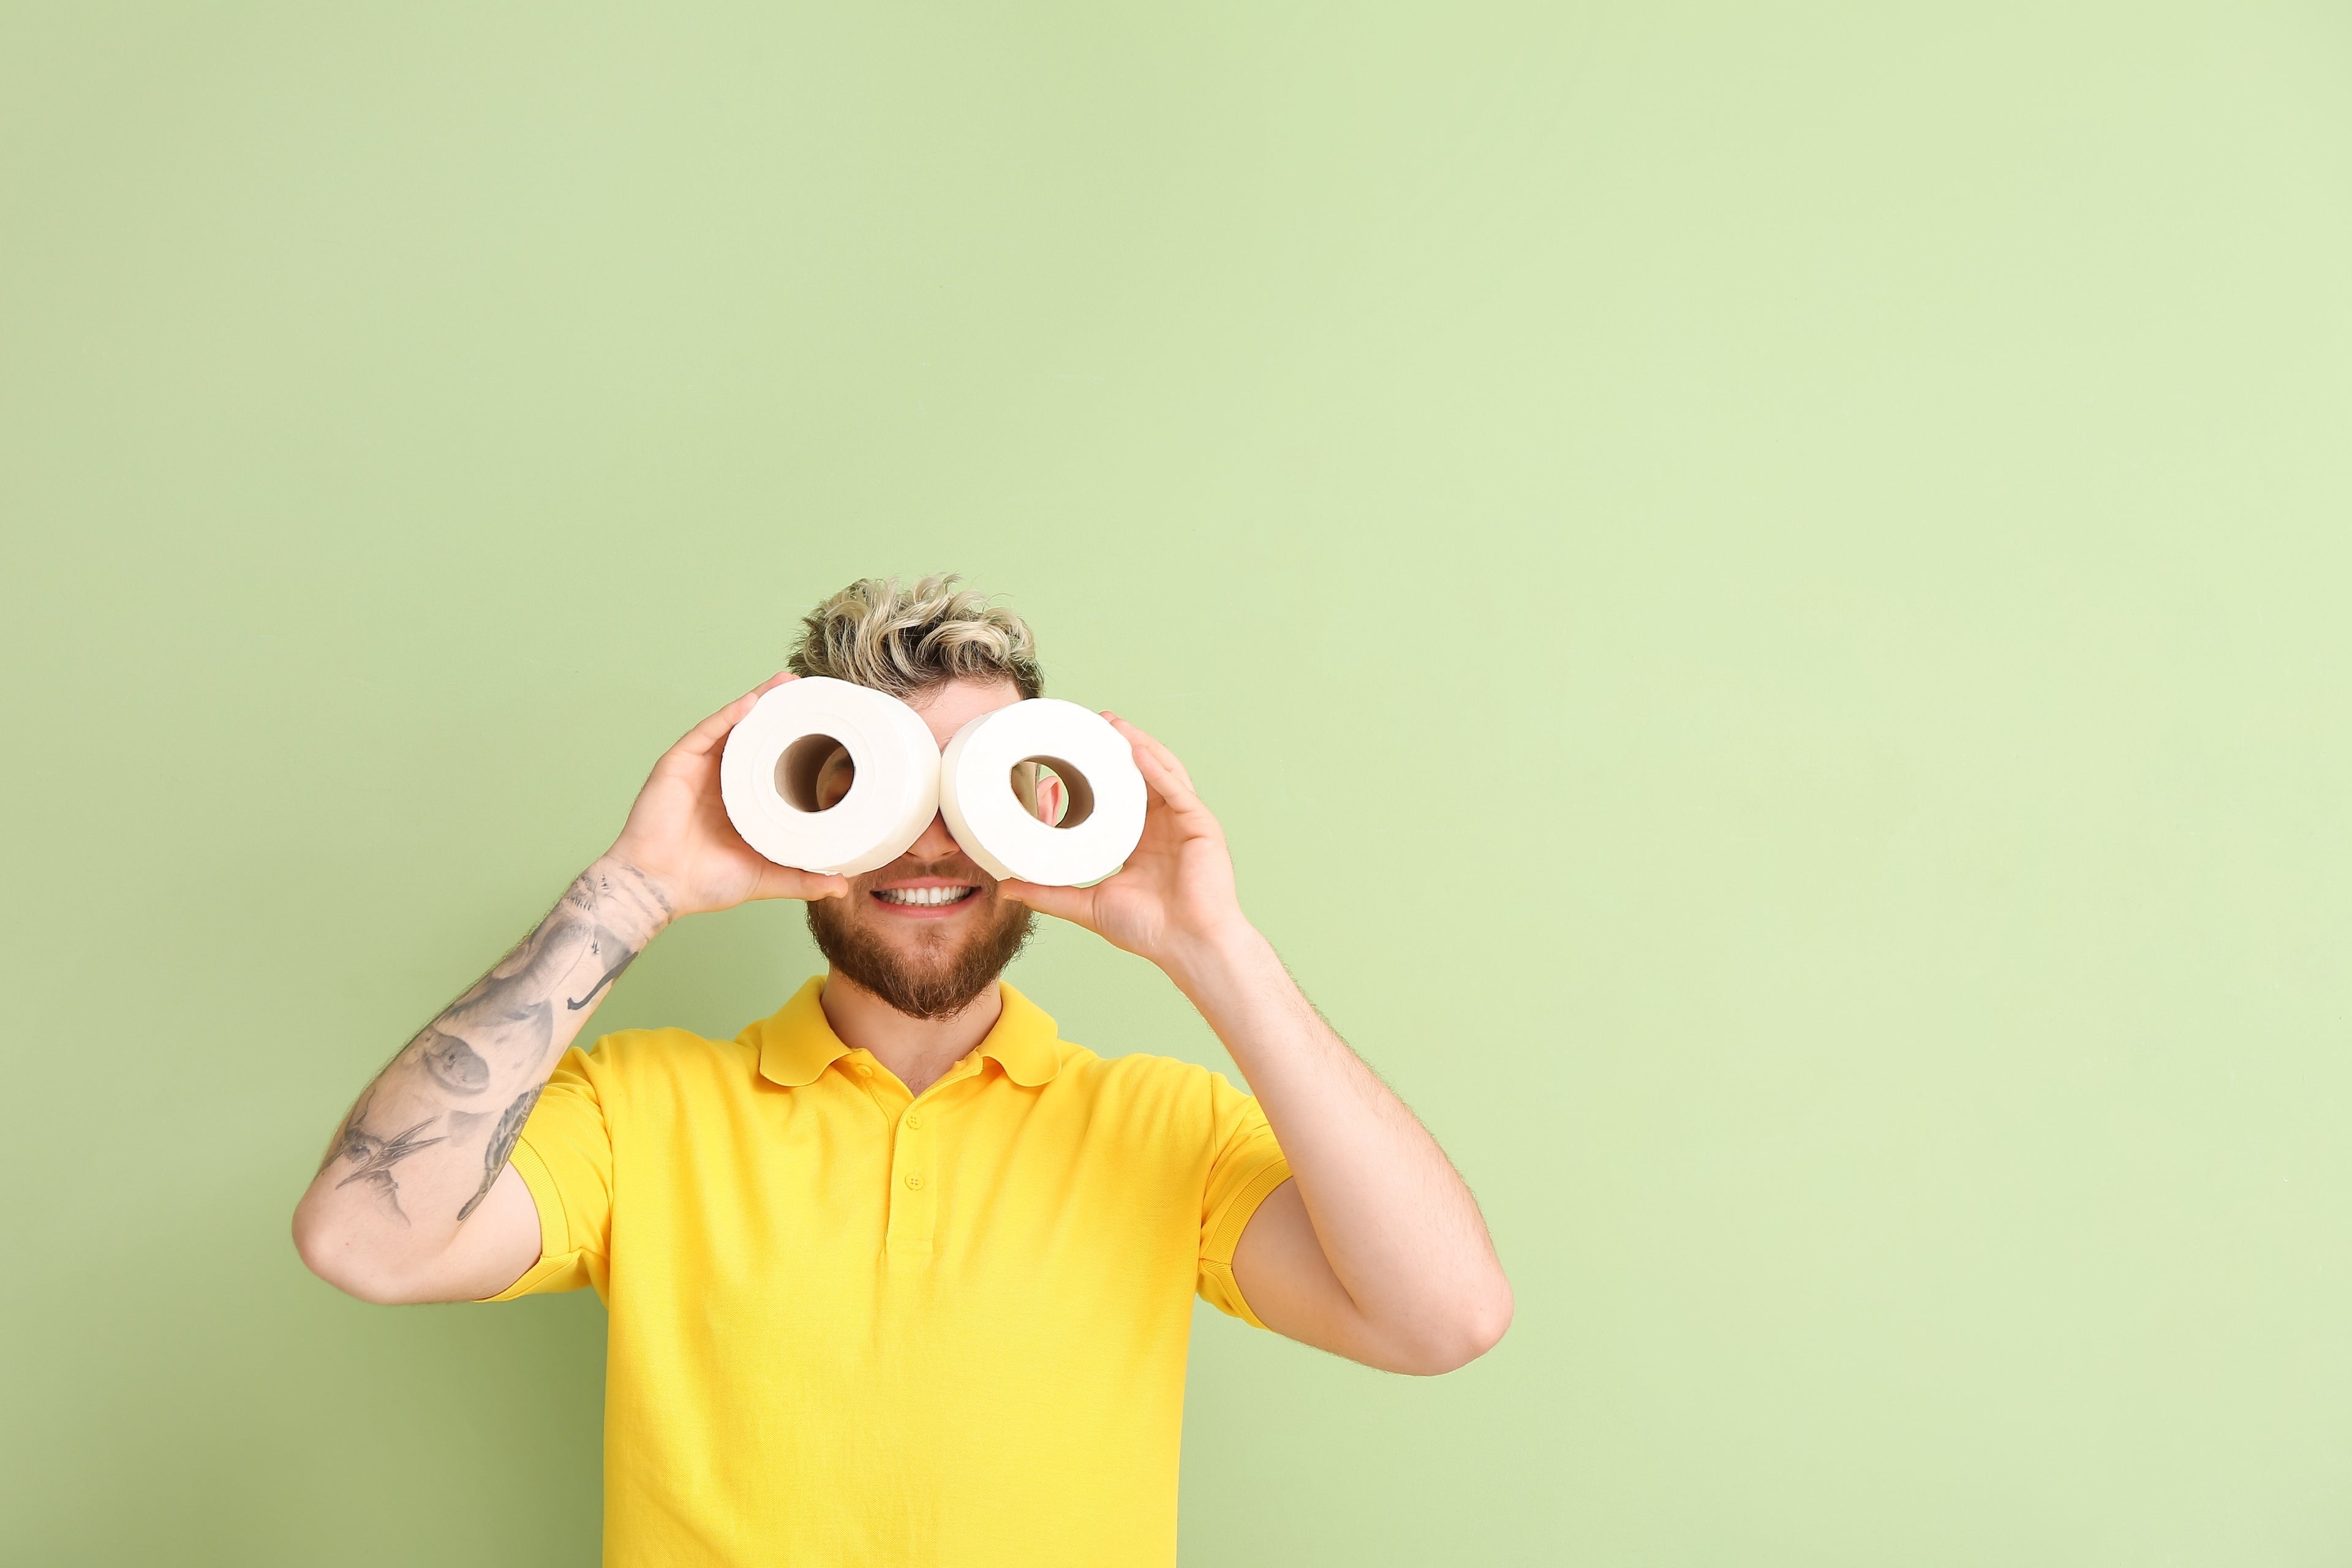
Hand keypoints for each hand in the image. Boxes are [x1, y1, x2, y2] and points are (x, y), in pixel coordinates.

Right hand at [607, 674, 851, 918]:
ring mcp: (697, 768)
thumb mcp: (766, 878)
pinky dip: (728, 716)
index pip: (769, 758)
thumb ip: (803, 879)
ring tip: (787, 684)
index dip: (792, 739)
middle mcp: (719, 777)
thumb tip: (842, 884)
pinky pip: (705, 733)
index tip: (822, 723)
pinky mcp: (677, 764)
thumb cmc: (705, 884)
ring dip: (758, 701)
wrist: (658, 889)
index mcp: (740, 797)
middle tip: (806, 690)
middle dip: (777, 709)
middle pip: (751, 733)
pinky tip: (751, 703)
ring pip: (731, 724)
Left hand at [1000, 715, 1252, 976]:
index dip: (1101, 769)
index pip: (1121, 792)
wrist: (1188, 946)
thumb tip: (1005, 888)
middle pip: (1143, 773)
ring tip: (1114, 725)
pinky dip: (1157, 768)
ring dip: (1139, 745)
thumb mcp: (1087, 905)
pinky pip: (1178, 789)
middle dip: (1121, 745)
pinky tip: (1137, 752)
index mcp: (1140, 838)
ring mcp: (1183, 822)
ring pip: (1162, 771)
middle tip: (1095, 723)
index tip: (1075, 749)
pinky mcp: (1200, 825)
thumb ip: (1048, 894)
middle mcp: (1163, 824)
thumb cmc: (1147, 930)